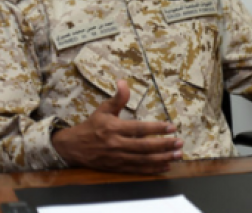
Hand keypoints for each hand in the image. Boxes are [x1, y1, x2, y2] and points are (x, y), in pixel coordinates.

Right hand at [51, 80, 182, 173]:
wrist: (72, 147)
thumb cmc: (91, 126)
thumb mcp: (103, 109)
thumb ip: (118, 98)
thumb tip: (123, 82)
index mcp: (114, 128)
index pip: (139, 129)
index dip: (156, 129)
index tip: (172, 127)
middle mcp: (116, 144)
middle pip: (144, 146)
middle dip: (164, 145)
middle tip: (180, 143)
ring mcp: (117, 158)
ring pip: (143, 160)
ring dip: (162, 158)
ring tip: (178, 155)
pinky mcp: (116, 168)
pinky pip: (137, 170)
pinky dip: (152, 169)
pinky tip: (165, 166)